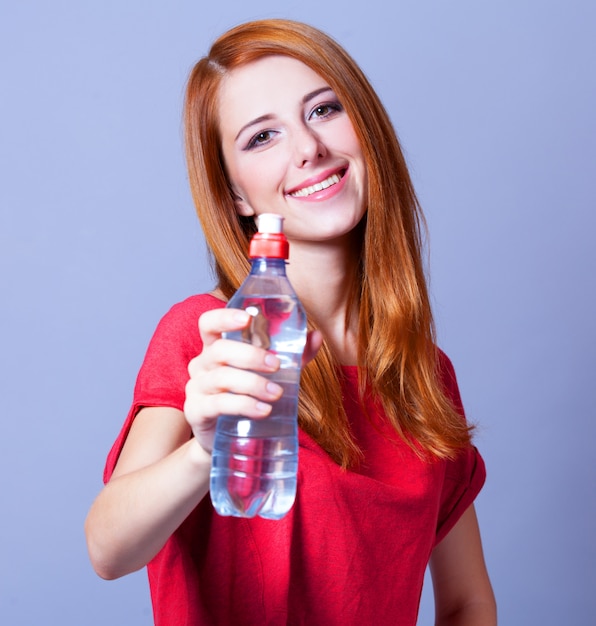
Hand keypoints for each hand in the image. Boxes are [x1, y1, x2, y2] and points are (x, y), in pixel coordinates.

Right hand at [184, 309, 321, 453]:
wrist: (226, 439)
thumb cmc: (247, 397)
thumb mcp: (270, 374)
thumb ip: (293, 355)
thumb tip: (317, 336)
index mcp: (216, 348)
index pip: (209, 323)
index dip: (224, 317)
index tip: (247, 318)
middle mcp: (202, 364)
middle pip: (219, 350)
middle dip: (250, 355)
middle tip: (276, 365)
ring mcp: (196, 388)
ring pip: (221, 378)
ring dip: (253, 384)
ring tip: (277, 394)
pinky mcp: (196, 411)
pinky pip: (218, 404)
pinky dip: (244, 405)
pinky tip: (263, 409)